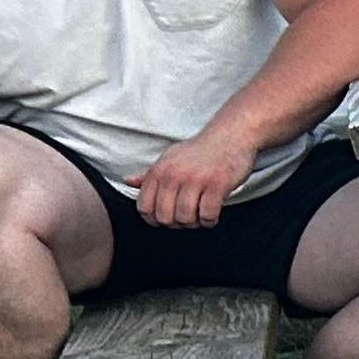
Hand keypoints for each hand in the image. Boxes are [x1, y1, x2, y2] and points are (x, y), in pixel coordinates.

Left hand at [133, 124, 261, 229]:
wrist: (230, 135)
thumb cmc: (199, 150)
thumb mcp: (169, 158)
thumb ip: (148, 174)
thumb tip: (127, 181)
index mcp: (159, 170)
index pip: (144, 207)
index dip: (154, 219)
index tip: (167, 217)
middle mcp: (173, 175)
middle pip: (164, 217)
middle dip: (176, 223)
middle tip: (187, 218)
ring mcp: (195, 180)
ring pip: (186, 218)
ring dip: (194, 223)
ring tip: (200, 215)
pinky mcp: (217, 185)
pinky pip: (207, 215)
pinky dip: (209, 221)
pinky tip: (212, 215)